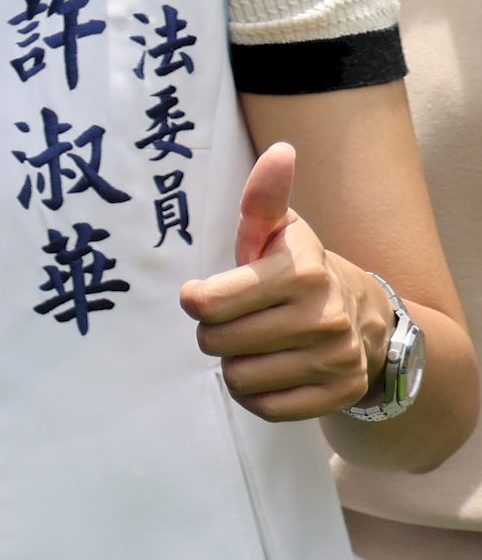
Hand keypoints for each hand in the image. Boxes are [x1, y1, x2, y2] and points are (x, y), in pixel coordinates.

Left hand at [180, 144, 378, 420]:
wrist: (362, 315)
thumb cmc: (296, 269)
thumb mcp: (278, 230)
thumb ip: (264, 196)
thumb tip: (280, 151)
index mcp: (300, 272)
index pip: (207, 303)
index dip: (196, 300)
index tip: (204, 294)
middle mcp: (323, 318)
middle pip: (215, 342)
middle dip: (215, 332)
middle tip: (236, 320)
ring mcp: (334, 359)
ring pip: (237, 378)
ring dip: (235, 363)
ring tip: (257, 342)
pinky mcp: (337, 394)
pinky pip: (265, 408)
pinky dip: (256, 394)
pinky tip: (270, 369)